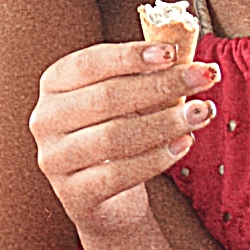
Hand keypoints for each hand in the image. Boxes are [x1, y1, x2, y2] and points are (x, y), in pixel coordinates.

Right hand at [30, 41, 218, 238]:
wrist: (105, 197)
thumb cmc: (117, 132)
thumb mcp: (124, 99)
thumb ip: (145, 77)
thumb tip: (188, 63)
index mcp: (54, 83)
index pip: (91, 62)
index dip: (132, 56)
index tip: (172, 52)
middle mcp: (45, 119)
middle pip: (107, 97)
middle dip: (161, 85)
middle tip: (204, 78)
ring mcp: (55, 159)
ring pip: (114, 136)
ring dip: (165, 122)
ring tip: (201, 112)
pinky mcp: (74, 195)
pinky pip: (119, 174)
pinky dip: (156, 158)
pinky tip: (183, 145)